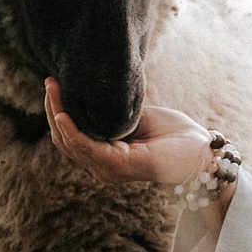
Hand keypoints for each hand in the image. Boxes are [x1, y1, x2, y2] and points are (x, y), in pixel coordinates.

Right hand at [46, 80, 216, 185]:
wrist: (202, 154)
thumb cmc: (177, 137)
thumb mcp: (139, 117)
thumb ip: (115, 111)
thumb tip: (95, 91)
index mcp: (106, 156)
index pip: (72, 135)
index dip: (59, 110)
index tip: (53, 84)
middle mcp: (102, 167)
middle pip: (65, 138)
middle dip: (53, 108)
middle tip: (49, 82)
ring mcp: (108, 169)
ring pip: (70, 141)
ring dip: (58, 113)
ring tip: (52, 89)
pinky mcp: (118, 166)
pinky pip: (86, 146)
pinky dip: (72, 129)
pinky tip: (63, 112)